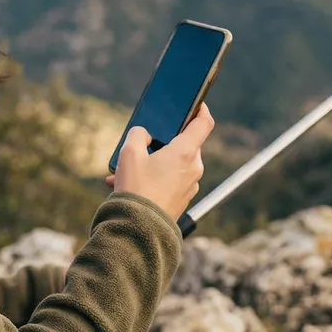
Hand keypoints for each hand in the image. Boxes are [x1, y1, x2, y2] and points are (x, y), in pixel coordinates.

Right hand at [104, 103, 213, 222]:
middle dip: (164, 141)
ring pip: (174, 164)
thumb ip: (138, 135)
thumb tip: (144, 136)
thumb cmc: (137, 188)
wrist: (139, 229)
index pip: (204, 123)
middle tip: (144, 141)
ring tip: (127, 169)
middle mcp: (193, 168)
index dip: (201, 109)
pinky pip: (170, 181)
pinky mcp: (182, 199)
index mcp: (186, 152)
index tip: (195, 103)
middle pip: (184, 144)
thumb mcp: (129, 153)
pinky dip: (153, 178)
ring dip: (154, 162)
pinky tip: (129, 183)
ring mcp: (190, 185)